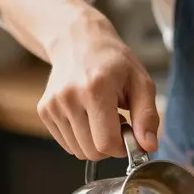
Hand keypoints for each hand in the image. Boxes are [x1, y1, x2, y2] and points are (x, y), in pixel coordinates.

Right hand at [39, 9, 159, 159]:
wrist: (77, 41)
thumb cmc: (113, 62)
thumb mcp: (140, 83)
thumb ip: (147, 116)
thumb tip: (149, 146)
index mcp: (96, 89)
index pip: (106, 143)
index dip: (122, 147)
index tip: (128, 133)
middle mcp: (69, 97)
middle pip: (92, 152)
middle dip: (109, 146)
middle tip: (116, 122)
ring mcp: (53, 105)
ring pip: (78, 152)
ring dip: (94, 143)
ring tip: (101, 117)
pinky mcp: (44, 111)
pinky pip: (67, 145)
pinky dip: (81, 139)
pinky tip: (87, 117)